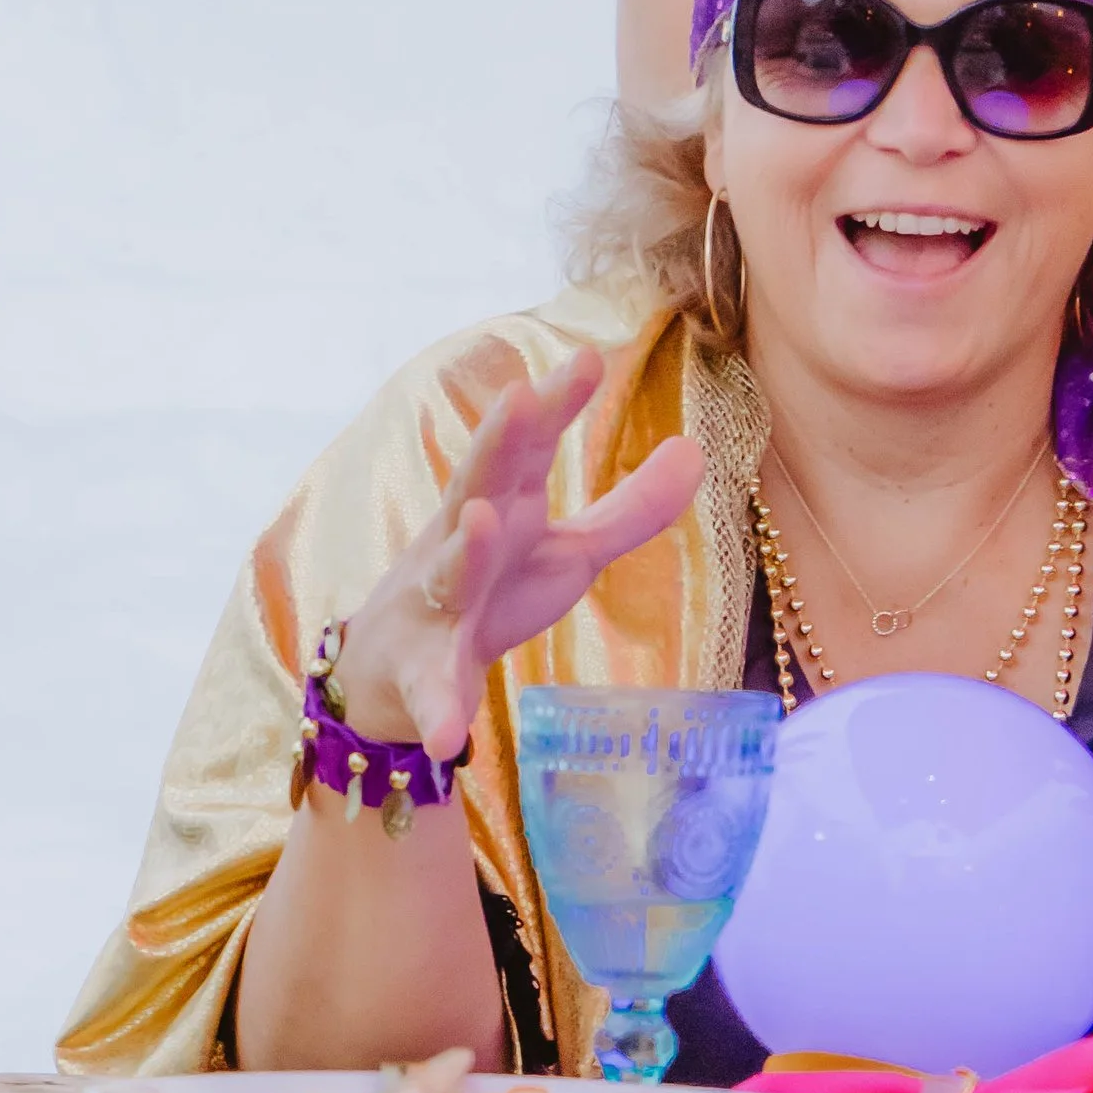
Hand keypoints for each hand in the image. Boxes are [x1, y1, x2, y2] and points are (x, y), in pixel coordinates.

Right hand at [330, 345, 704, 758]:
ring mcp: (437, 607)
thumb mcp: (569, 551)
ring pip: (448, 574)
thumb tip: (697, 447)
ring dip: (463, 549)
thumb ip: (632, 508)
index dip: (555, 403)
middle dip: (498, 442)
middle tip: (521, 397)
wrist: (396, 674)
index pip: (527, 446)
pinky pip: (433, 695)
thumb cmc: (492, 593)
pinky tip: (449, 736)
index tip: (589, 356)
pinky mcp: (424, 677)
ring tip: (480, 521)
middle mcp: (461, 543)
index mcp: (500, 508)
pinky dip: (439, 713)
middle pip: (478, 483)